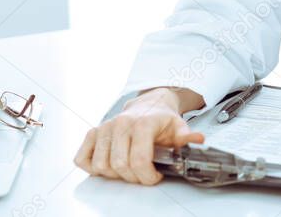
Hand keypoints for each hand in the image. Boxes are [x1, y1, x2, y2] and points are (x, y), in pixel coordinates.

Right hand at [73, 87, 204, 184]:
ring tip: (128, 168)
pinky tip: (109, 164)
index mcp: (142, 123)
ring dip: (114, 175)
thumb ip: (186, 136)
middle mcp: (120, 124)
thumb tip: (198, 140)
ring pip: (101, 166)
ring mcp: (104, 128)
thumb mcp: (178, 125)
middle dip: (133, 177)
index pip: (138, 160)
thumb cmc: (162, 118)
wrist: (149, 104)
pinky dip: (93, 167)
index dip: (146, 176)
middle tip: (143, 174)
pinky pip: (82, 159)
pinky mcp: (92, 133)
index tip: (154, 177)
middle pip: (119, 166)